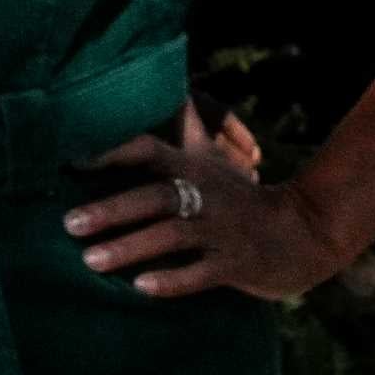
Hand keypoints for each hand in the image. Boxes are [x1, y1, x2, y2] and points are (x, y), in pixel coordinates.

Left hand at [68, 98, 350, 302]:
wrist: (306, 233)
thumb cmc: (243, 198)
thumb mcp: (214, 160)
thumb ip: (186, 128)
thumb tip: (168, 87)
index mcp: (193, 169)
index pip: (149, 150)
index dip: (112, 151)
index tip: (72, 160)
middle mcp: (205, 195)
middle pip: (154, 197)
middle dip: (110, 210)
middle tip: (69, 224)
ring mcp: (222, 230)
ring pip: (172, 236)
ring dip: (130, 247)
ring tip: (90, 261)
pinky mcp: (237, 264)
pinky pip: (201, 274)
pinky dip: (172, 280)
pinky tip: (141, 288)